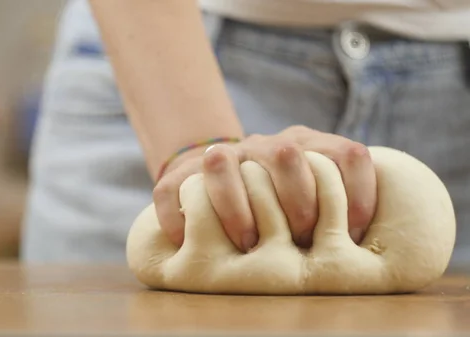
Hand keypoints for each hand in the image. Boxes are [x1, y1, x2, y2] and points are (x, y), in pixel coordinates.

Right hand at [153, 125, 376, 251]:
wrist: (216, 165)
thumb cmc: (277, 199)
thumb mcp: (312, 191)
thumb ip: (336, 203)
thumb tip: (363, 247)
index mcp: (306, 146)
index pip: (343, 155)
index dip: (356, 193)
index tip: (352, 232)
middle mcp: (265, 145)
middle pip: (286, 154)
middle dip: (297, 203)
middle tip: (298, 239)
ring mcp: (222, 156)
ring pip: (221, 165)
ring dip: (237, 210)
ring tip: (247, 244)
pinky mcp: (181, 174)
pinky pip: (172, 191)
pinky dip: (178, 217)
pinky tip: (185, 241)